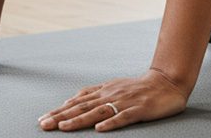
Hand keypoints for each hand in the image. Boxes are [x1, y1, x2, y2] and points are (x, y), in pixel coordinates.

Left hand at [38, 68, 187, 131]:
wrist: (168, 82)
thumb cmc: (140, 87)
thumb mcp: (115, 86)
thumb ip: (96, 93)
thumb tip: (72, 100)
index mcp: (106, 90)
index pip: (79, 101)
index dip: (60, 110)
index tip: (43, 119)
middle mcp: (112, 94)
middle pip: (83, 106)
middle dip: (62, 116)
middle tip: (44, 125)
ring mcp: (125, 102)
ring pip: (98, 112)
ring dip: (80, 119)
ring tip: (64, 127)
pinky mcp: (139, 109)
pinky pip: (124, 117)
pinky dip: (111, 123)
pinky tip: (100, 129)